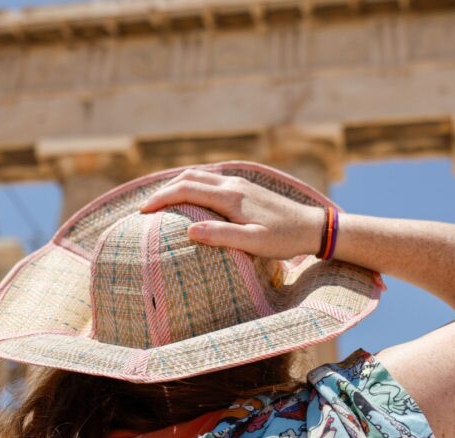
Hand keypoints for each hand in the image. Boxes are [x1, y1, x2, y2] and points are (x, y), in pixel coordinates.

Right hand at [139, 168, 324, 259]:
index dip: (159, 199)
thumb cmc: (284, 239)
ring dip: (176, 185)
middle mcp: (232, 185)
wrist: (313, 226)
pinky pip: (210, 181)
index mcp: (230, 196)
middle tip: (144, 208)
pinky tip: (190, 199)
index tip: (141, 212)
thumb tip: (188, 230)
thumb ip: (221, 235)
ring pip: (199, 176)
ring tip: (160, 203)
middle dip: (162, 191)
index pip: (184, 190)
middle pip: (188, 178)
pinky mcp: (246, 188)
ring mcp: (239, 184)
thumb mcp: (254, 243)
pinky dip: (192, 186)